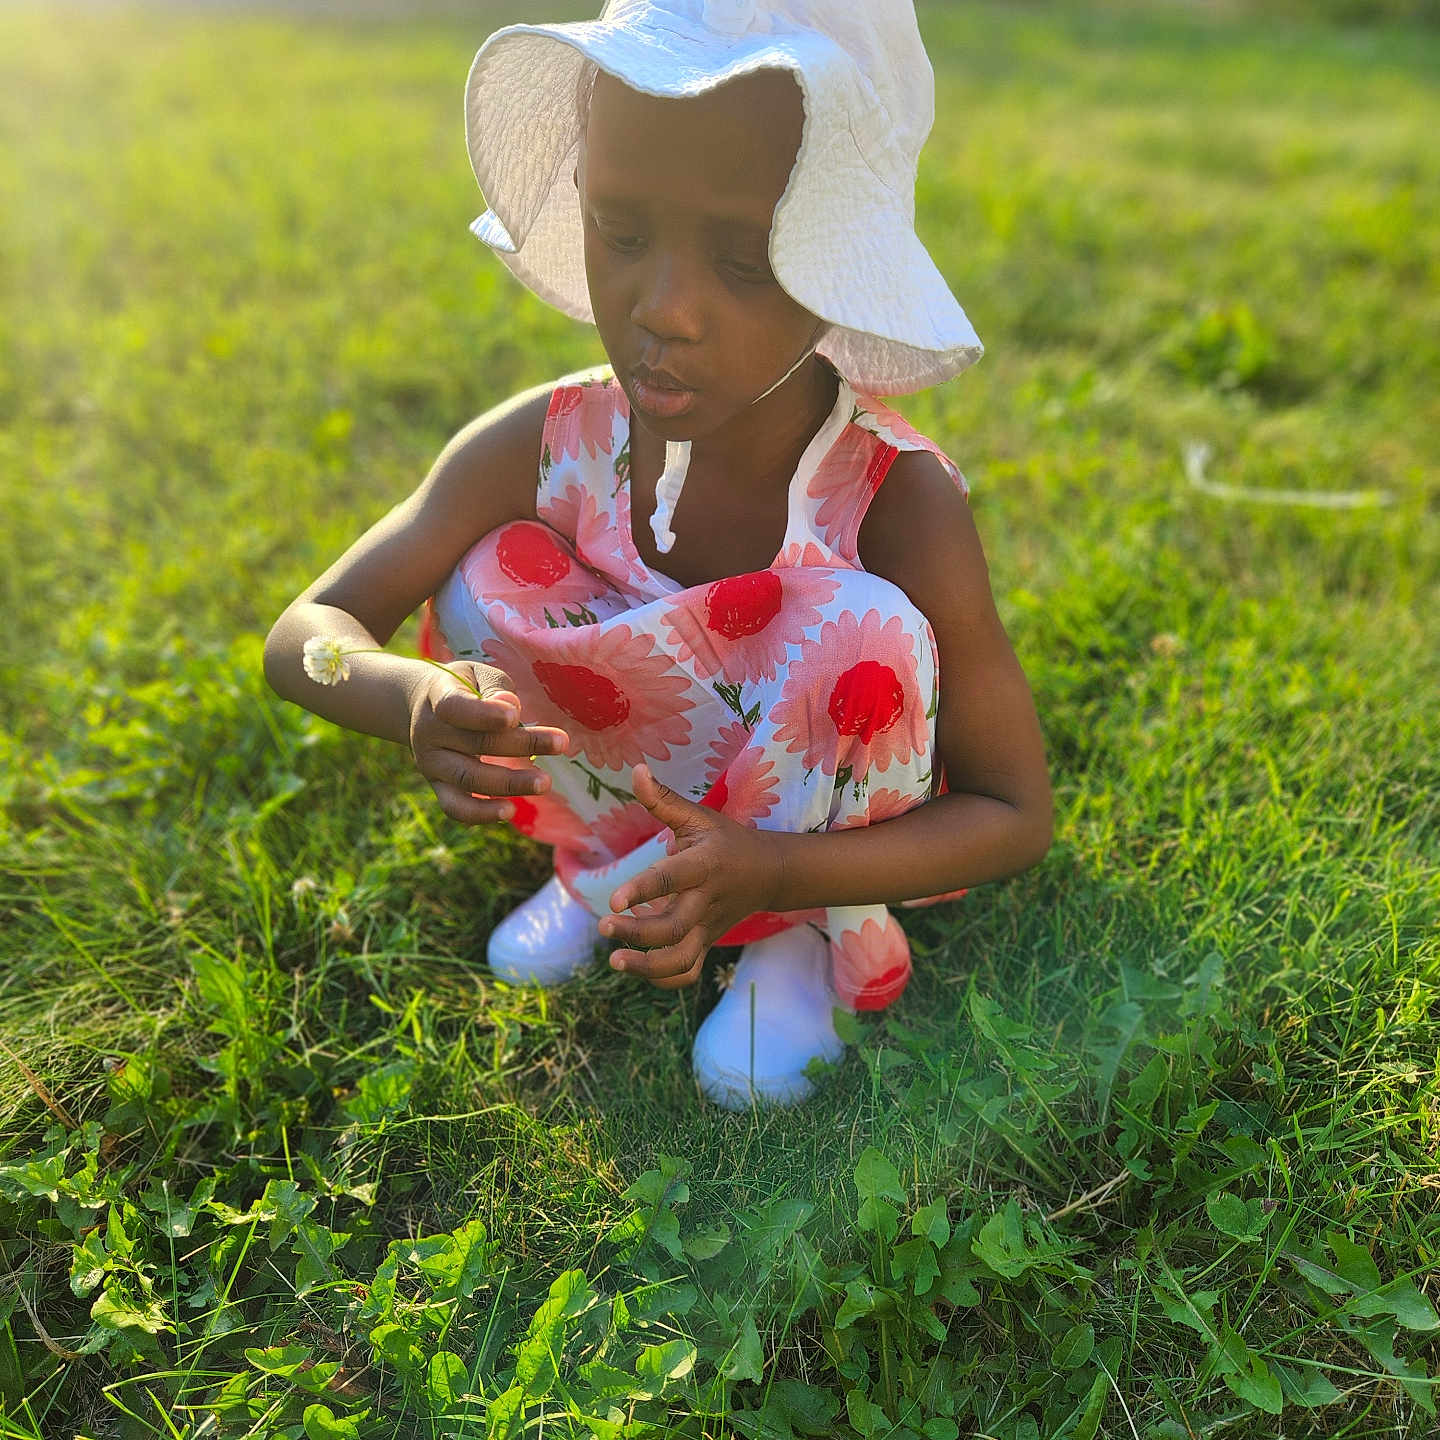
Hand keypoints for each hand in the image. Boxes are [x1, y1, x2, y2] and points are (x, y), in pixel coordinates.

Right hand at [408, 661, 569, 824]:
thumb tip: (510, 706)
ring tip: (544, 783)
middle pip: (474, 743)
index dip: (484, 713)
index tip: (515, 716)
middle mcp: (429, 732)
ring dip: (509, 784)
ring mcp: (431, 763)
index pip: (455, 706)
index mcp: (438, 696)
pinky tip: (510, 811)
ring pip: (468, 778)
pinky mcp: (439, 787)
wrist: (424, 706)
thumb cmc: (464, 687)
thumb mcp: (478, 675)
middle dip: (521, 745)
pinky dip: (480, 813)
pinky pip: (455, 807)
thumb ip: (495, 687)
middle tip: (561, 744)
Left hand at [599, 764, 783, 988]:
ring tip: (616, 959)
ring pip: (681, 959)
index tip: (613, 902)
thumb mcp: (699, 816)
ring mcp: (707, 927)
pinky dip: (663, 978)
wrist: (769, 873)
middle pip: (673, 929)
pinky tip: (636, 968)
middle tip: (605, 927)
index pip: (671, 879)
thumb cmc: (726, 840)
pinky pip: (687, 973)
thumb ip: (663, 799)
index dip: (642, 891)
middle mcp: (706, 901)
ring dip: (647, 966)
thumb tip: (635, 770)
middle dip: (638, 934)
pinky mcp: (706, 943)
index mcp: (704, 865)